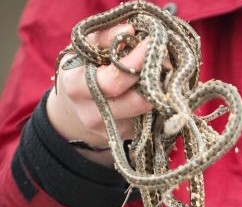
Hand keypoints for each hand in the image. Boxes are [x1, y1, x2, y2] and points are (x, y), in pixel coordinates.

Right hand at [47, 24, 151, 165]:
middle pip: (137, 101)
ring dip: (159, 90)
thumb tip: (130, 30)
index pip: (112, 81)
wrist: (74, 112)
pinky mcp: (128, 137)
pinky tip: (154, 88)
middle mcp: (93, 114)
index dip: (135, 62)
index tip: (150, 44)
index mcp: (77, 87)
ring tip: (160, 71)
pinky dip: (156, 101)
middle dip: (154, 78)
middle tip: (164, 58)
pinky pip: (151, 118)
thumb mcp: (85, 50)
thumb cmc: (82, 72)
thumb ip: (106, 37)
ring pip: (148, 111)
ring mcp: (112, 130)